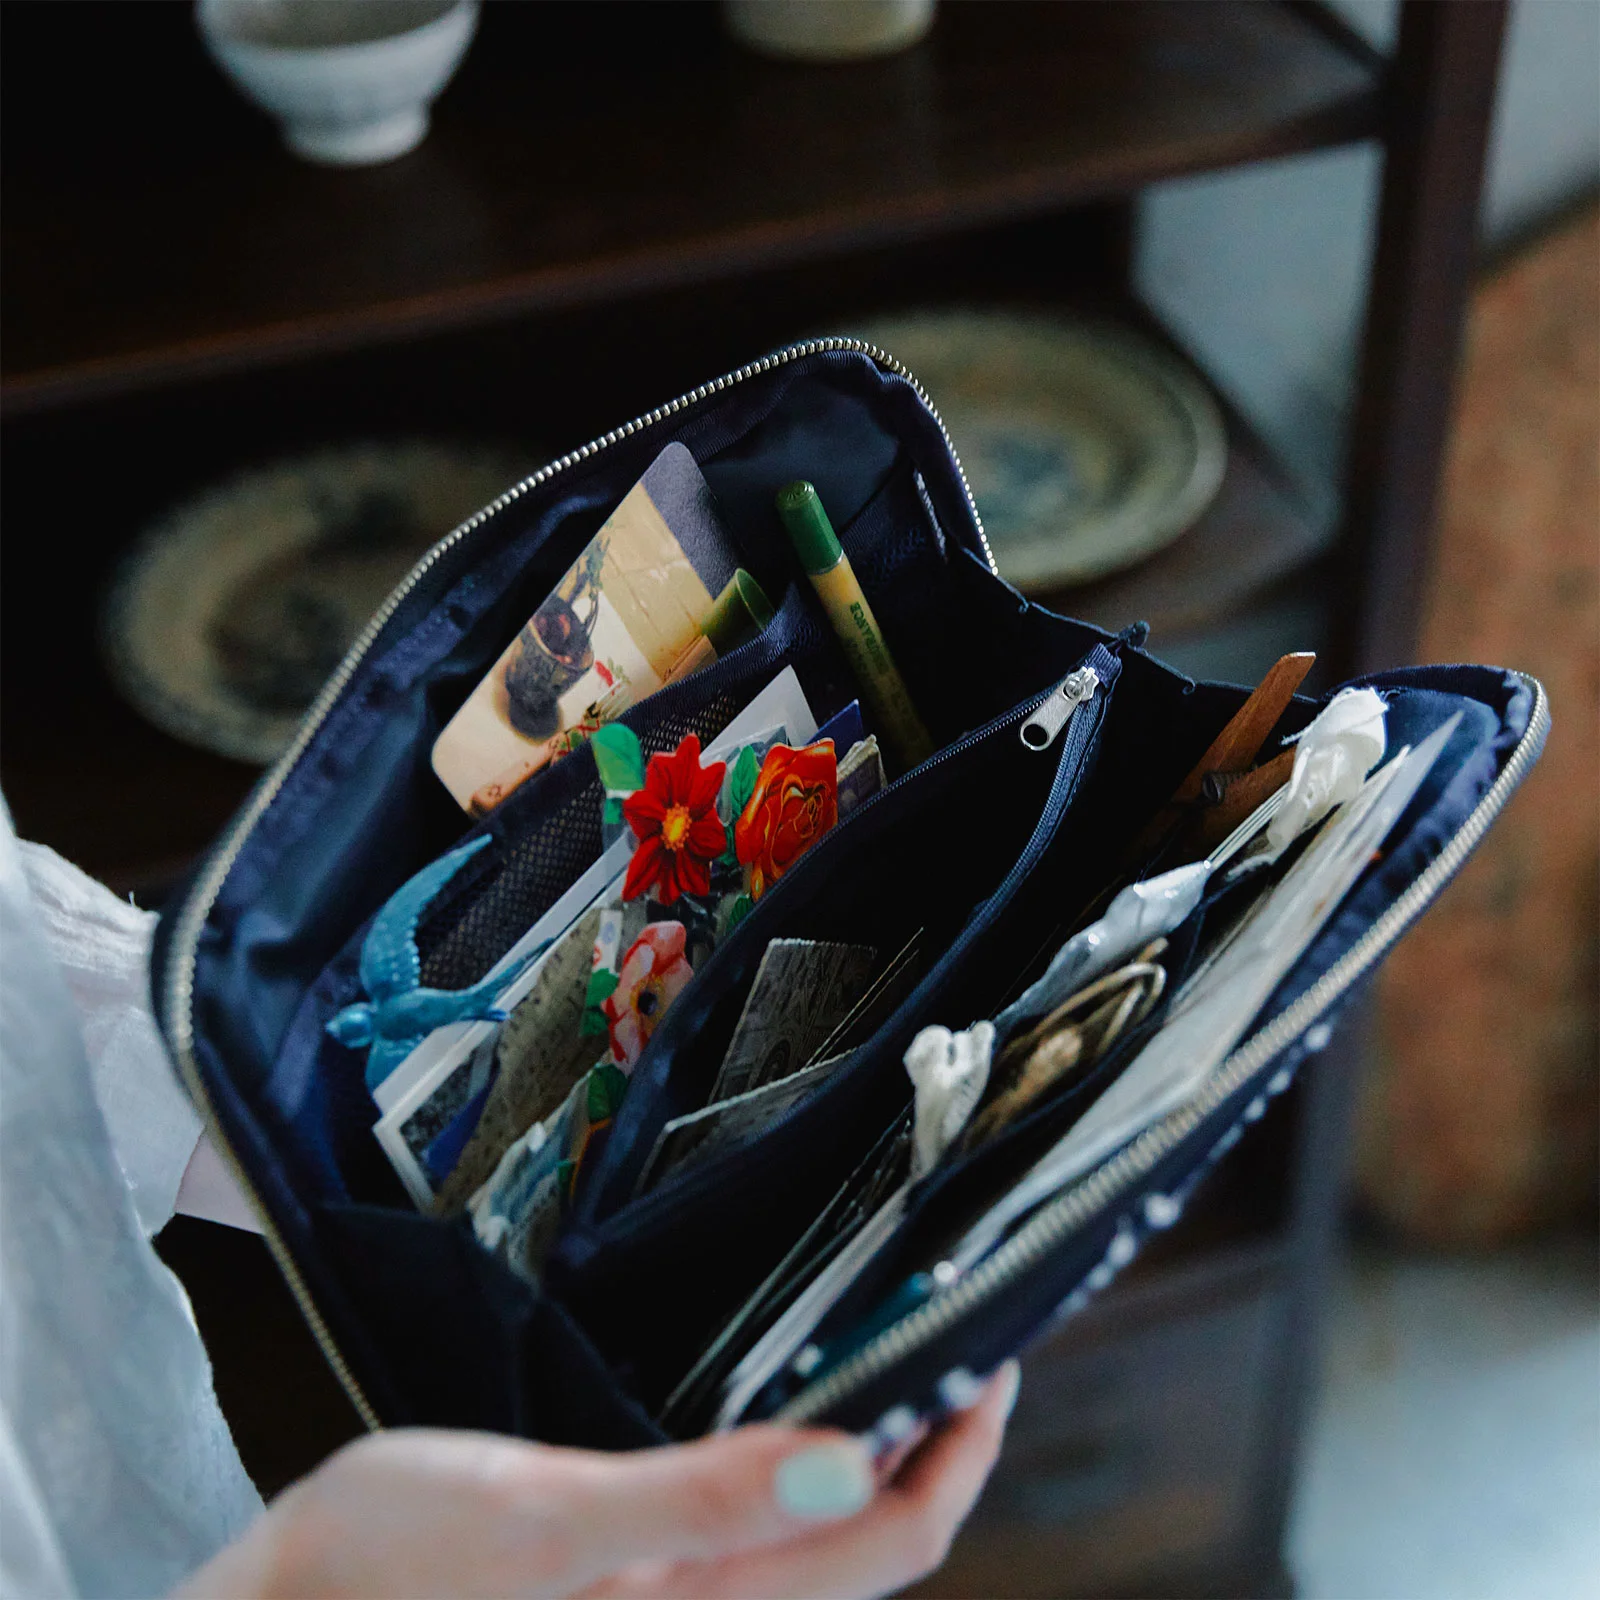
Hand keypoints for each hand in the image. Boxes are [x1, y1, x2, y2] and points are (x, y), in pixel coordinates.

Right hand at [179, 1363, 1017, 1599]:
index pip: (894, 1544)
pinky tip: (802, 1404)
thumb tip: (851, 1470)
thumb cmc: (394, 1561)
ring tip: (904, 1353)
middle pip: (878, 1543)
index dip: (959, 1449)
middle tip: (962, 1330)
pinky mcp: (646, 1581)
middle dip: (935, 1440)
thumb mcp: (547, 1520)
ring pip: (829, 1535)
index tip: (991, 1351)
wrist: (292, 1598)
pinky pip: (766, 1525)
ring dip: (881, 1445)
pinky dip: (810, 1457)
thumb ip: (701, 1501)